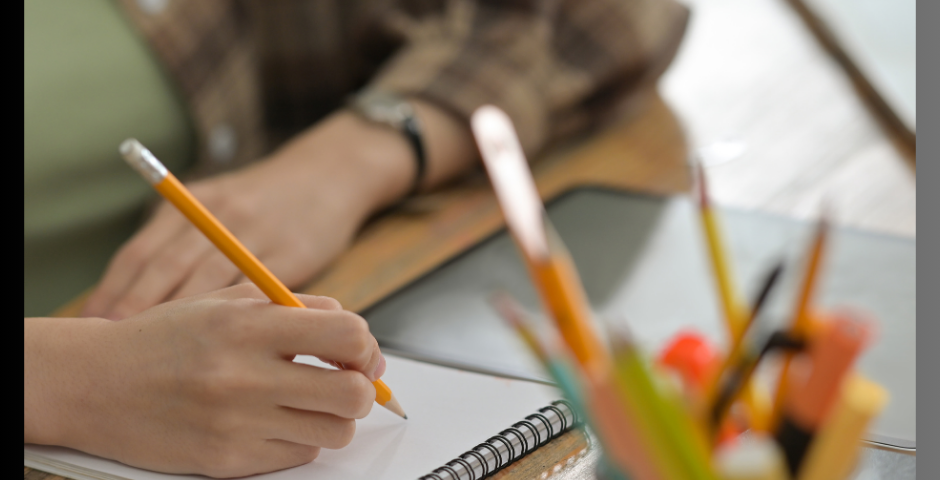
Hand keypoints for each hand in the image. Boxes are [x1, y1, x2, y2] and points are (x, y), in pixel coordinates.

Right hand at [25, 284, 386, 477]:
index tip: (360, 353)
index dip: (365, 346)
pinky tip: (272, 421)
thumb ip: (297, 309)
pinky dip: (297, 440)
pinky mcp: (228, 460)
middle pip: (352, 394)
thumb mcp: (229, 302)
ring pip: (334, 432)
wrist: (97, 384)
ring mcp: (237, 423)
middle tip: (345, 382)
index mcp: (249, 325)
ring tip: (308, 403)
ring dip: (333, 419)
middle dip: (361, 389)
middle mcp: (244, 376)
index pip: (347, 334)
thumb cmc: (167, 339)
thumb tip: (358, 338)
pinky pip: (298, 456)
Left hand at [81, 111, 414, 319]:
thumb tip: (134, 296)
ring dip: (179, 321)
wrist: (330, 175)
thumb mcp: (219, 201)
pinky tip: (221, 346)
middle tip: (111, 345)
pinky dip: (236, 321)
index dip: (113, 289)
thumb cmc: (266, 201)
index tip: (92, 323)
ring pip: (209, 282)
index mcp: (194, 201)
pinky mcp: (293, 254)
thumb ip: (182, 238)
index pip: (142, 250)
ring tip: (155, 356)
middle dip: (135, 309)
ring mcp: (257, 234)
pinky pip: (258, 293)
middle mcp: (220, 214)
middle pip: (167, 267)